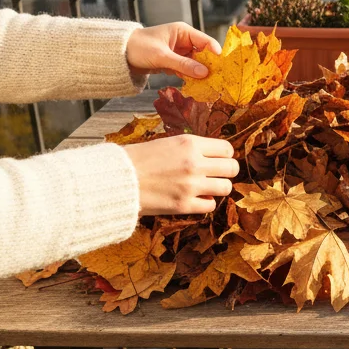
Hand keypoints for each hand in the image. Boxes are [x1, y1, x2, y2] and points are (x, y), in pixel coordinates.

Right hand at [123, 135, 238, 214]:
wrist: (116, 179)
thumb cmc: (137, 159)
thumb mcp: (166, 143)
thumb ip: (190, 149)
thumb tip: (211, 156)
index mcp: (190, 143)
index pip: (227, 149)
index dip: (224, 156)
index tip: (217, 160)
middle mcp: (194, 163)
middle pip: (232, 168)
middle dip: (226, 172)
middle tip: (215, 175)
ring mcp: (190, 185)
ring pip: (226, 188)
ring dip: (218, 188)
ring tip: (206, 188)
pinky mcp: (183, 205)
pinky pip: (210, 205)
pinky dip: (205, 203)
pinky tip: (195, 199)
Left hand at [125, 23, 221, 78]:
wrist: (119, 55)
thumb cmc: (138, 48)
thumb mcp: (161, 56)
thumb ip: (183, 64)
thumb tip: (205, 73)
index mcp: (183, 32)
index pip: (206, 41)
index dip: (216, 54)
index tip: (223, 68)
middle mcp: (184, 41)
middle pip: (204, 54)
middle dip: (210, 66)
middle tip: (218, 80)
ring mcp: (179, 52)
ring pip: (197, 63)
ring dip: (201, 73)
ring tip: (209, 85)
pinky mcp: (174, 62)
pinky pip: (188, 69)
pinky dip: (191, 77)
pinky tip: (197, 86)